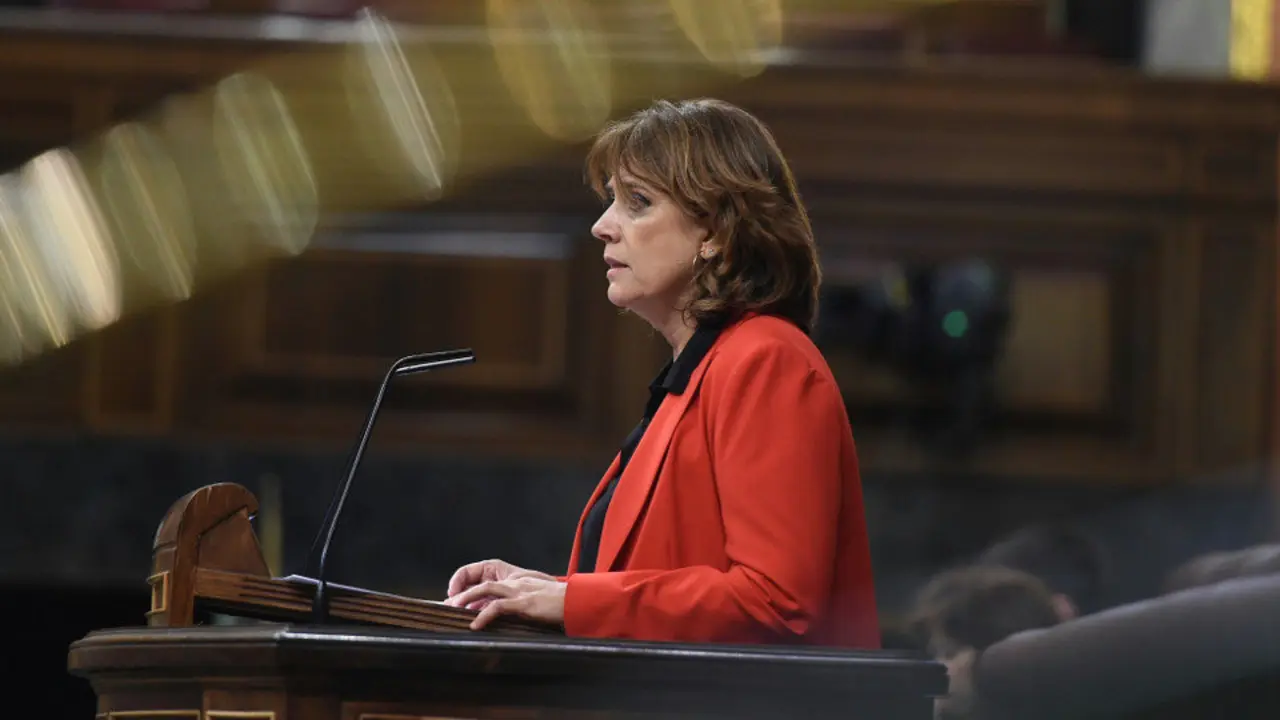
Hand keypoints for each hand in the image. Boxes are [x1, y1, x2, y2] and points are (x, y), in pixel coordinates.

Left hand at [445, 574, 566, 630]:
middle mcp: (516, 581)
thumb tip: (494, 614)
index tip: (458, 598)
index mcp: (518, 579)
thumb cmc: (560, 603)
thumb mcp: (535, 599)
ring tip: (453, 610)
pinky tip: (475, 626)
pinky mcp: (525, 603)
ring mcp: (520, 590)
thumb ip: (516, 602)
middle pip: (483, 580)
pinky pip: (498, 607)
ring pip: (486, 588)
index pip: (488, 575)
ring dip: (467, 599)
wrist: (578, 602)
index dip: (470, 583)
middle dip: (463, 591)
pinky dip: (484, 616)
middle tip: (448, 605)